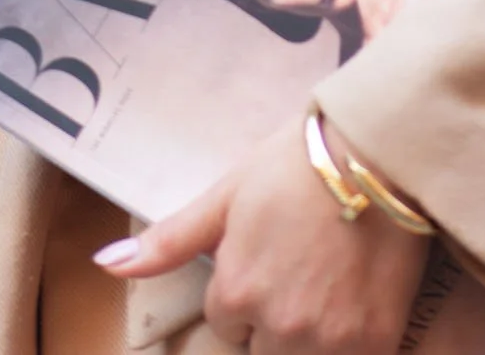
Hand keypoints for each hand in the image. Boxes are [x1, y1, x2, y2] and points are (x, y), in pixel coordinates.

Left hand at [95, 118, 429, 354]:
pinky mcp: (373, 341)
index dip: (247, 289)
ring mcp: (328, 339)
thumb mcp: (228, 193)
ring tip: (325, 286)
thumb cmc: (299, 162)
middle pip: (262, 351)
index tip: (272, 255)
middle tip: (299, 272)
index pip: (227, 321)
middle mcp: (278, 325)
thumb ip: (170, 240)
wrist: (378, 151)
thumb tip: (106, 264)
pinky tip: (354, 302)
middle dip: (273, 321)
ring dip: (307, 335)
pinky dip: (345, 341)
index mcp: (236, 291)